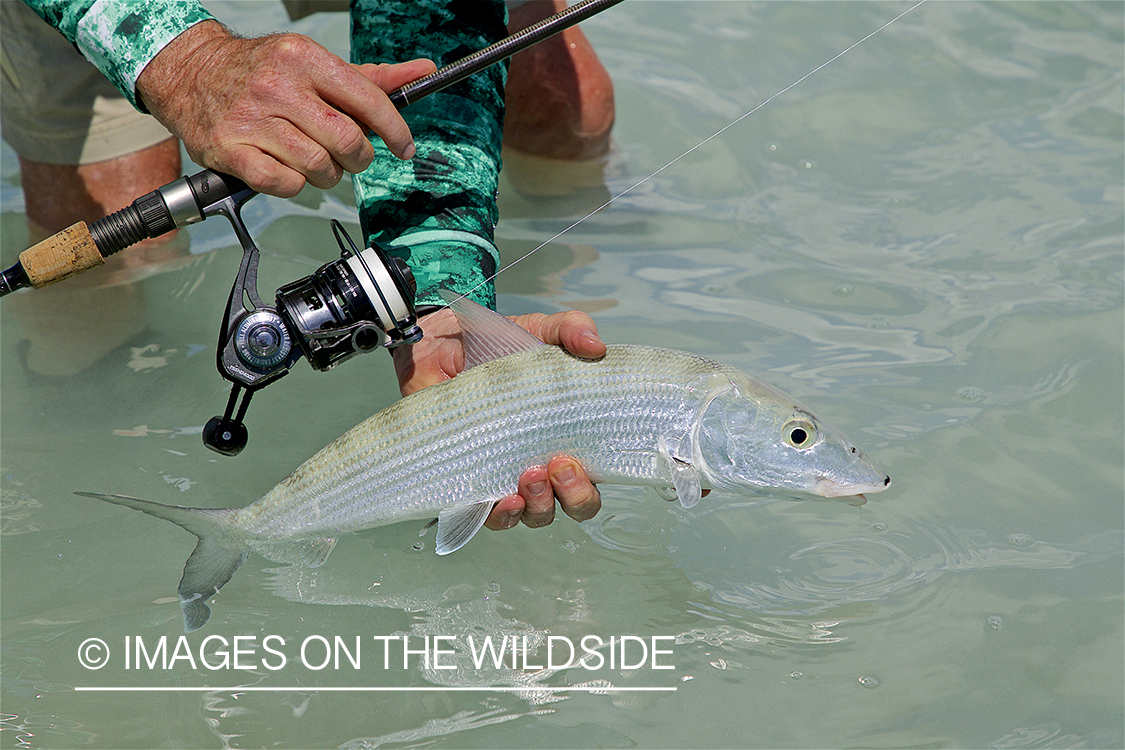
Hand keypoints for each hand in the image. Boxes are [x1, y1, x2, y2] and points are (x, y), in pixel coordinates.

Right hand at [137, 21, 436, 196]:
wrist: (191, 72)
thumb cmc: (261, 71)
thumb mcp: (315, 63)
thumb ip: (371, 77)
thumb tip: (422, 72)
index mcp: (305, 59)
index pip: (367, 99)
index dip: (394, 130)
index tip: (404, 147)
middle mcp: (278, 86)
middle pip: (347, 140)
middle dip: (359, 158)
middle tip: (351, 157)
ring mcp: (252, 119)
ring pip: (319, 166)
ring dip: (327, 174)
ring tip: (315, 161)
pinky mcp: (232, 150)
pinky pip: (285, 184)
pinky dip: (294, 185)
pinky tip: (287, 169)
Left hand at [393, 306, 606, 529]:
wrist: (439, 344)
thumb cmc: (493, 346)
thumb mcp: (538, 331)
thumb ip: (569, 329)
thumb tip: (595, 343)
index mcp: (562, 438)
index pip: (589, 481)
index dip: (588, 487)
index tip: (576, 462)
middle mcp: (537, 465)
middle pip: (567, 506)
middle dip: (571, 497)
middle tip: (558, 466)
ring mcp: (502, 476)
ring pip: (530, 515)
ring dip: (537, 505)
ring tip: (527, 476)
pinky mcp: (467, 480)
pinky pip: (485, 517)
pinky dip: (498, 515)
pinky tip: (499, 499)